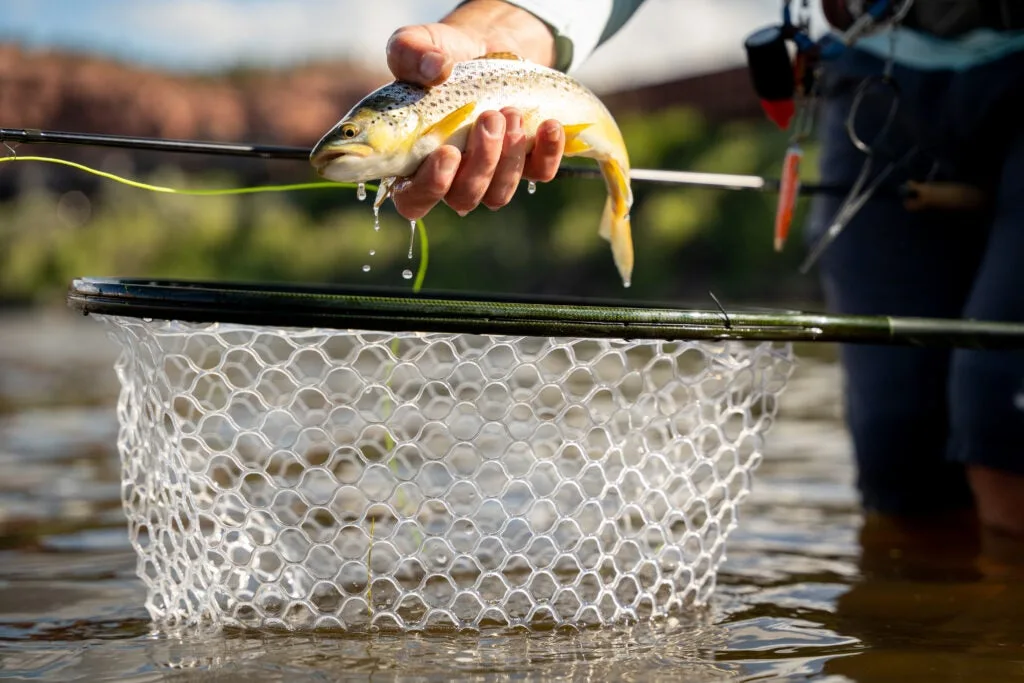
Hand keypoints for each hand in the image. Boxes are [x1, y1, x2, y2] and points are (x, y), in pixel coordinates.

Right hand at [384, 4, 565, 219]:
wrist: (480, 48)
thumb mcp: (413, 44)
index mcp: (412, 161)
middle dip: (482, 162)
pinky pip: (539, 173)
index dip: (431, 188)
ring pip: (498, 195)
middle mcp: (449, 178)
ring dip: (509, 159)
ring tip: (512, 113)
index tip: (448, 152)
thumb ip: (410, 53)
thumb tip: (436, 68)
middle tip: (491, 118)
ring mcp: (488, 175)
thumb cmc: (439, 55)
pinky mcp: (523, 163)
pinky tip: (548, 125)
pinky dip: (547, 152)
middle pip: (463, 198)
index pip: (413, 200)